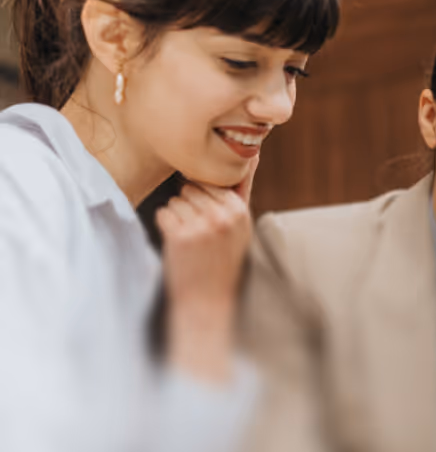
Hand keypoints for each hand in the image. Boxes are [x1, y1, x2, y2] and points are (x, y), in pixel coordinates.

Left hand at [155, 158, 257, 381]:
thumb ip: (244, 187)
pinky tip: (179, 244)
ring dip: (177, 217)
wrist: (207, 300)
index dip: (204, 199)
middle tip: (200, 233)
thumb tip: (255, 151)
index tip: (210, 221)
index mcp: (240, 210)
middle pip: (191, 187)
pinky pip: (163, 212)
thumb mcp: (242, 224)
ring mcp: (201, 226)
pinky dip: (166, 226)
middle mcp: (223, 216)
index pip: (211, 182)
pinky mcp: (180, 236)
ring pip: (176, 199)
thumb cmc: (222, 259)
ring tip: (191, 240)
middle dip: (190, 206)